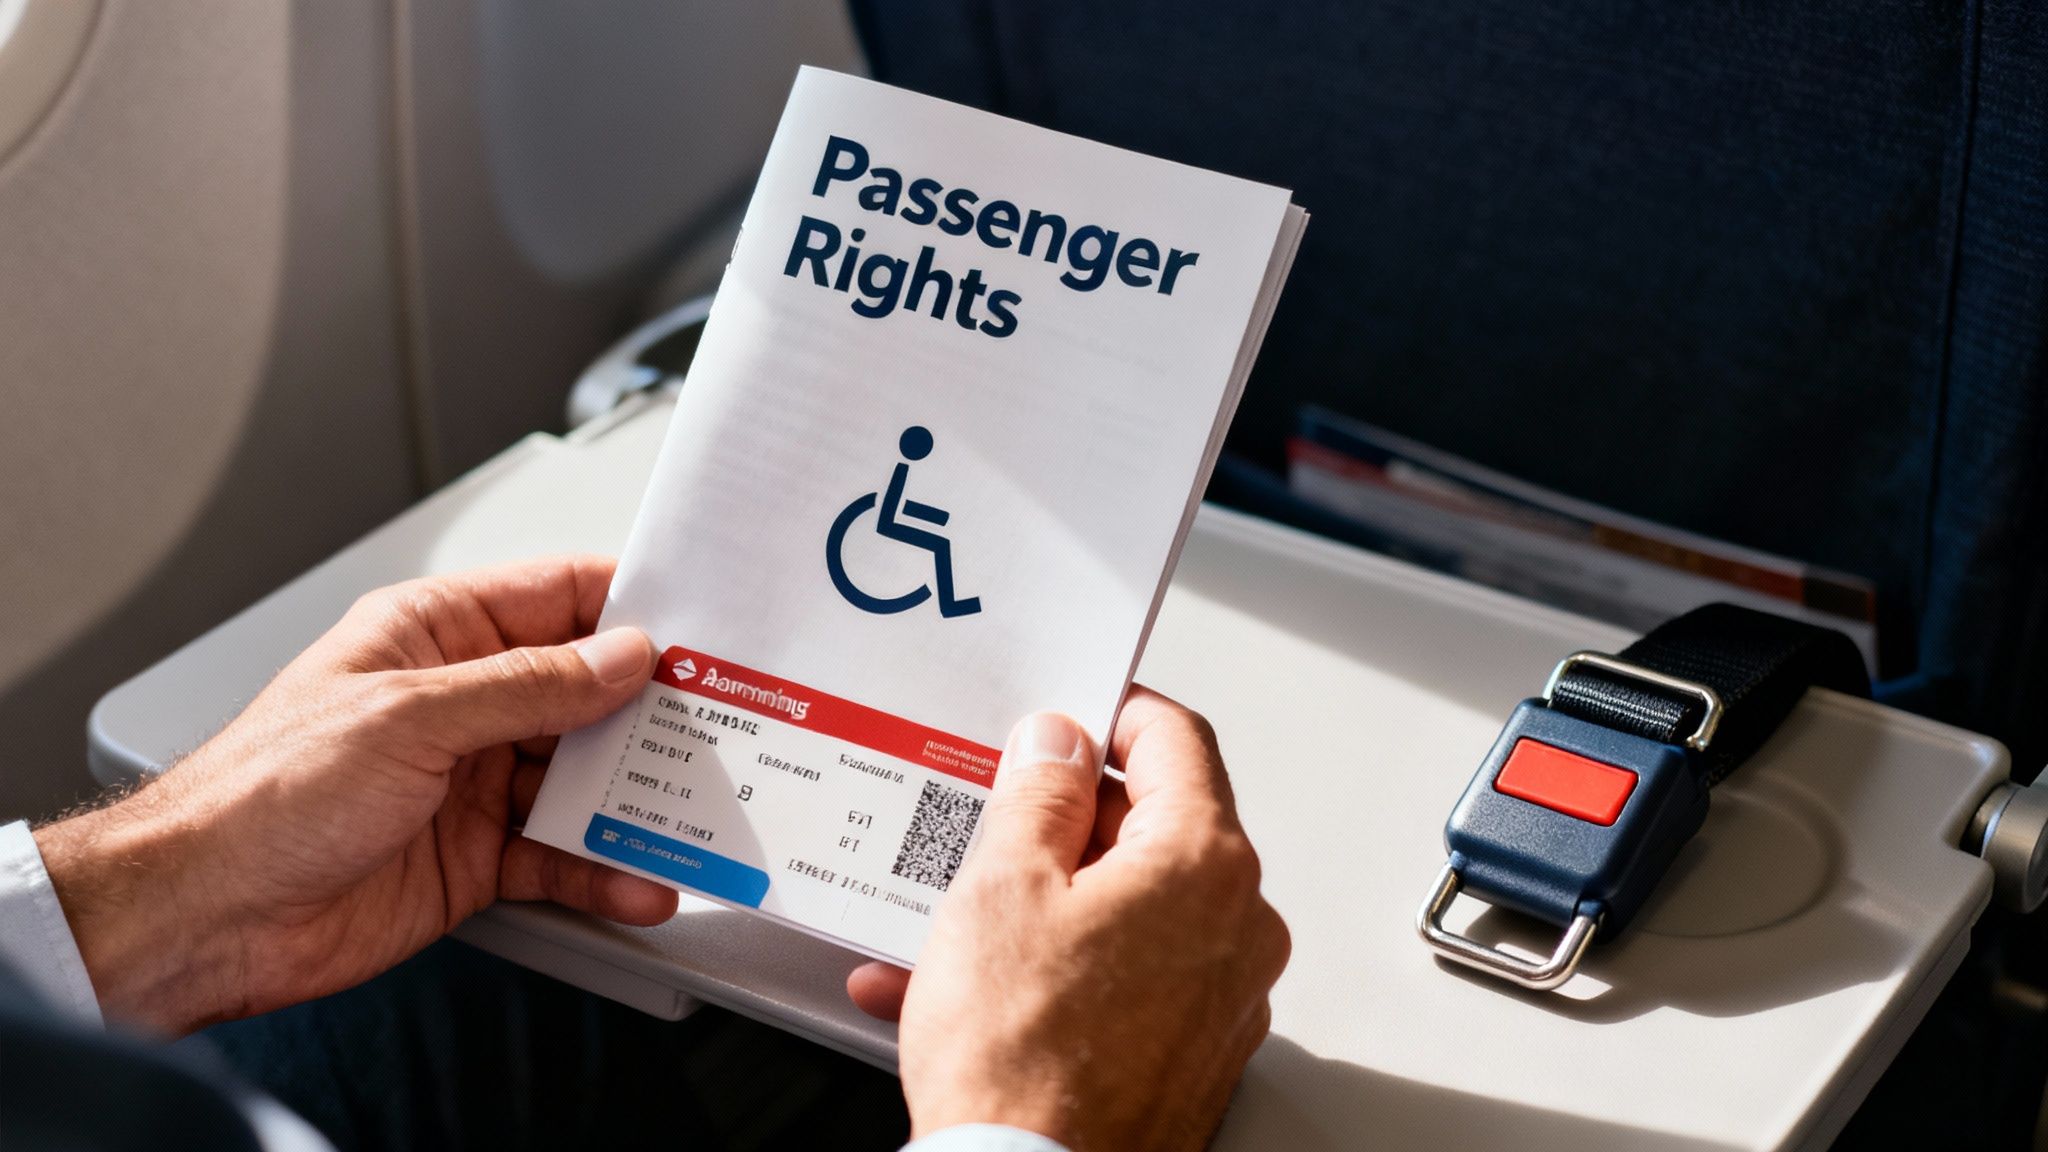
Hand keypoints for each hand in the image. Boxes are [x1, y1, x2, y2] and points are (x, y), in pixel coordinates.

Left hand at [33, 556, 678, 1033]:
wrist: (205, 915)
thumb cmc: (263, 793)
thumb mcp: (410, 717)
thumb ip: (528, 687)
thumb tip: (621, 656)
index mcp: (435, 635)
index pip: (555, 598)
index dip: (630, 605)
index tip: (702, 622)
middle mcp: (461, 702)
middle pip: (585, 691)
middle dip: (652, 709)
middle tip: (724, 721)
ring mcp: (472, 781)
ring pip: (583, 778)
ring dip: (638, 797)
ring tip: (699, 808)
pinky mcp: (477, 857)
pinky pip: (562, 856)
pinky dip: (605, 871)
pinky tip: (640, 880)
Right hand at [847, 688, 1289, 1150]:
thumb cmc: (1024, 1064)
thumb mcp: (1004, 886)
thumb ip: (1040, 794)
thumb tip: (1060, 745)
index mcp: (1204, 864)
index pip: (1178, 740)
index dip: (1114, 712)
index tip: (1071, 713)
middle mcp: (1236, 927)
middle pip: (1158, 826)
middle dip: (1068, 820)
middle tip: (996, 820)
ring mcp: (1221, 997)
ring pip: (1130, 909)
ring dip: (1045, 903)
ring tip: (957, 923)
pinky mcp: (1193, 1054)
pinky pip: (1124, 979)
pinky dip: (1058, 969)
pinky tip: (973, 989)